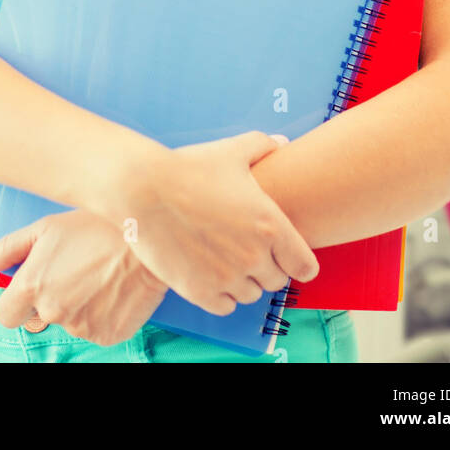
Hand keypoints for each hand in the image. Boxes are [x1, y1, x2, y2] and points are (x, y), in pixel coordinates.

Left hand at [0, 209, 167, 346]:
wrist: (147, 236)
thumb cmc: (95, 225)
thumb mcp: (45, 228)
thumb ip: (6, 250)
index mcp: (32, 287)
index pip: (6, 315)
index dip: (17, 301)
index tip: (32, 287)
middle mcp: (53, 312)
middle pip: (40, 319)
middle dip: (50, 301)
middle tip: (73, 273)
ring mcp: (81, 327)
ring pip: (70, 323)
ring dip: (78, 306)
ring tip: (97, 275)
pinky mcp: (107, 336)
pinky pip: (96, 330)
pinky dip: (101, 315)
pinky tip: (111, 289)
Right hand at [110, 131, 318, 316]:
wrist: (143, 190)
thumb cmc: (188, 168)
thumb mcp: (230, 151)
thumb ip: (262, 146)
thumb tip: (281, 143)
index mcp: (270, 225)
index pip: (305, 266)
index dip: (299, 261)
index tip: (289, 256)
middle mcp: (254, 256)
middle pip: (277, 280)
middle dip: (268, 266)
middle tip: (249, 249)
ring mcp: (227, 278)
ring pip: (251, 294)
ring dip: (244, 281)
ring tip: (227, 259)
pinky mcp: (200, 292)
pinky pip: (225, 307)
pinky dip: (222, 294)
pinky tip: (211, 273)